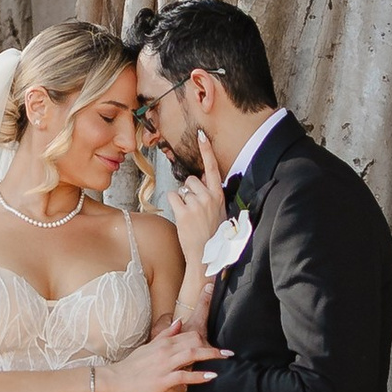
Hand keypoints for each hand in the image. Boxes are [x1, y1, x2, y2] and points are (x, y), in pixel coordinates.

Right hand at [104, 324, 220, 391]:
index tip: (218, 341)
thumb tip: (179, 322)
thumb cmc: (131, 366)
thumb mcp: (148, 347)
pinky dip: (199, 376)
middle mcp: (165, 350)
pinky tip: (212, 376)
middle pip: (193, 341)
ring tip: (226, 358)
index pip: (188, 334)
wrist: (113, 380)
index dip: (205, 337)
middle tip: (228, 352)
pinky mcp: (162, 380)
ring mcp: (164, 365)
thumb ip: (165, 335)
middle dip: (212, 346)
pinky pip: (184, 376)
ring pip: (191, 354)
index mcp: (162, 342)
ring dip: (211, 355)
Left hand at [169, 149, 225, 275]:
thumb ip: (210, 196)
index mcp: (219, 197)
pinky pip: (173, 197)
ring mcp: (197, 205)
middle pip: (191, 180)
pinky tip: (181, 216)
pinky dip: (173, 204)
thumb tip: (199, 180)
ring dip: (182, 200)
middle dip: (189, 190)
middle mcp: (209, 198)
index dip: (207, 151)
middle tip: (194, 209)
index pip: (213, 169)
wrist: (206, 257)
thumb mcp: (218, 212)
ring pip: (182, 189)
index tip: (201, 135)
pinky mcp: (184, 213)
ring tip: (189, 216)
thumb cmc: (211, 236)